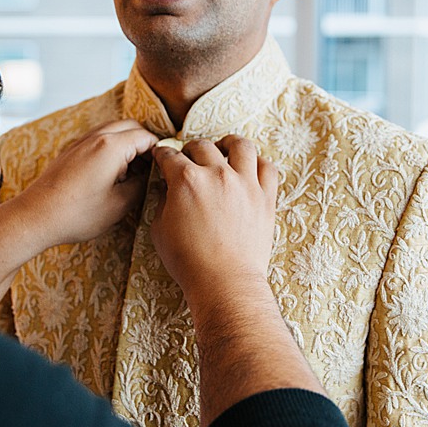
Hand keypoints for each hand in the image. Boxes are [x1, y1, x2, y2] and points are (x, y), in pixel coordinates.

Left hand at [0, 120, 157, 318]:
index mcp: (111, 146)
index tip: (165, 167)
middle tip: (152, 168)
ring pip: (113, 130)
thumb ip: (142, 185)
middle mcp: (95, 137)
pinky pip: (98, 139)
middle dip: (145, 143)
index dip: (160, 150)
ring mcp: (80, 142)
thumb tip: (152, 176)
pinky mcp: (70, 151)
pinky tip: (112, 172)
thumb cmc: (78, 214)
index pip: (146, 136)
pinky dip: (111, 147)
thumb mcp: (120, 205)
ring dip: (128, 144)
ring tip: (133, 172)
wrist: (35, 217)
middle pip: (130, 126)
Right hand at [149, 134, 278, 303]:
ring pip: (241, 145)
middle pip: (202, 146)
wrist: (225, 282)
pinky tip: (249, 168)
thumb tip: (167, 188)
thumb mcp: (160, 229)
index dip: (162, 155)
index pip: (170, 156)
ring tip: (224, 149)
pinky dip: (258, 163)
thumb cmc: (188, 261)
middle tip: (188, 158)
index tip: (162, 157)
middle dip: (190, 150)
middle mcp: (217, 174)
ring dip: (229, 144)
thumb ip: (162, 201)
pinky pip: (267, 167)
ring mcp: (245, 183)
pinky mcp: (266, 197)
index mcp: (186, 180)